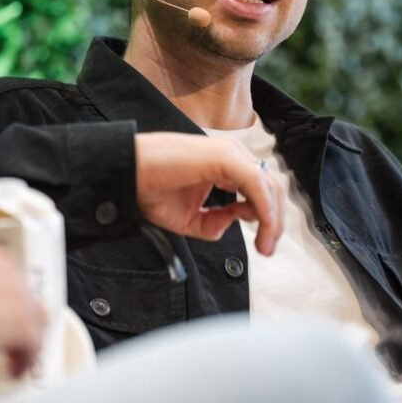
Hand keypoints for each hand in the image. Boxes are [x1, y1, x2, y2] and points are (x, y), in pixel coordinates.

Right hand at [0, 237, 45, 376]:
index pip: (1, 269)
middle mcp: (5, 267)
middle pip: (22, 293)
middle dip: (14, 314)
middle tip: (3, 333)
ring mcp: (19, 293)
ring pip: (35, 316)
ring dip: (25, 336)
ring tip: (12, 354)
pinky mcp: (23, 321)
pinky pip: (33, 343)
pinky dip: (24, 358)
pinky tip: (12, 369)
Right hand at [135, 133, 284, 254]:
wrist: (126, 173)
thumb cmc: (150, 189)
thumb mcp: (188, 219)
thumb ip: (213, 224)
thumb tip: (232, 223)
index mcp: (228, 165)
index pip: (264, 189)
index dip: (269, 218)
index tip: (263, 246)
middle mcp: (232, 155)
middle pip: (272, 187)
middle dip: (275, 221)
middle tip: (267, 249)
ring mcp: (229, 153)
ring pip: (269, 185)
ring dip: (272, 218)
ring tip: (264, 244)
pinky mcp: (223, 157)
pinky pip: (255, 183)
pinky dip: (263, 207)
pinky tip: (260, 226)